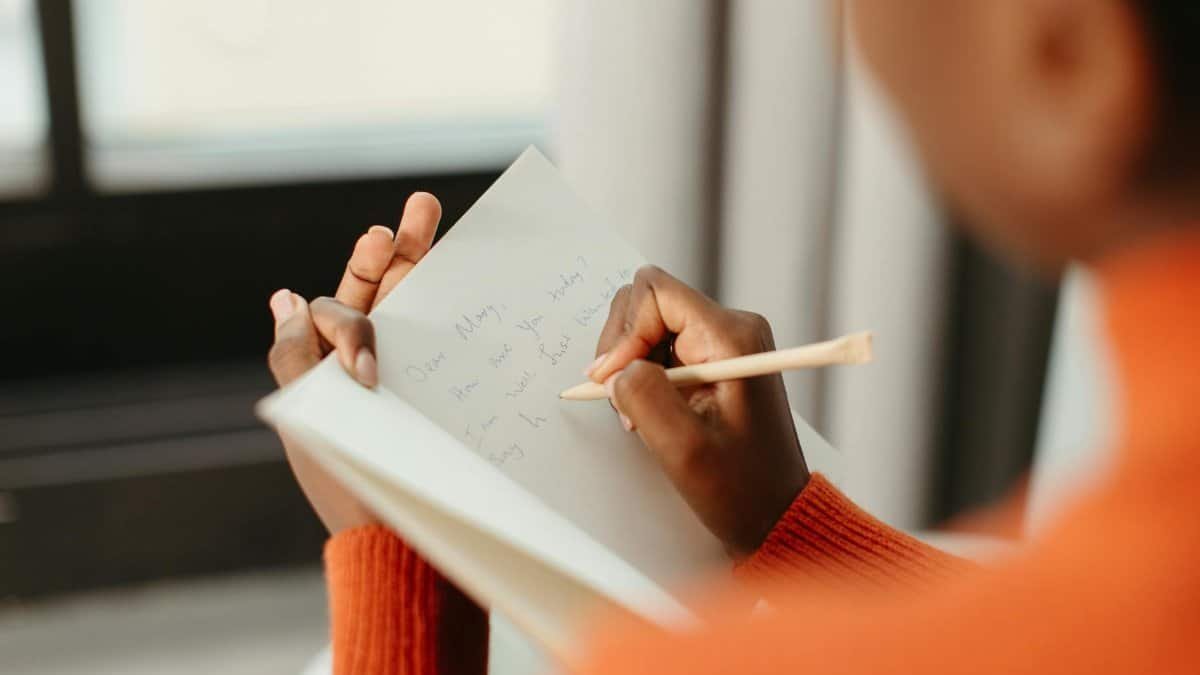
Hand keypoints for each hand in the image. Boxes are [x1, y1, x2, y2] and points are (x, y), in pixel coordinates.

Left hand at [266, 192, 441, 532]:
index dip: (347, 325)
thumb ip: (293, 357)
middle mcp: (365, 362)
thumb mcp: (307, 420)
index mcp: (326, 367)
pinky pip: (441, 336)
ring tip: (426, 211)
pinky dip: (452, 298)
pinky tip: (466, 267)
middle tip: (419, 208)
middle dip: (393, 248)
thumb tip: (283, 295)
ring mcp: (406, 373)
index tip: (364, 373)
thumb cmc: (350, 489)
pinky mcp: (437, 389)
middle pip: (377, 289)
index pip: (335, 310)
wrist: (403, 543)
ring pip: (410, 301)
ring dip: (419, 254)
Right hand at [587, 265, 808, 557]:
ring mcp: (722, 343)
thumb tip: (613, 368)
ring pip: (648, 326)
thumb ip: (642, 396)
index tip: (614, 380)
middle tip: (623, 401)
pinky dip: (643, 376)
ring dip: (630, 366)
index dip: (624, 333)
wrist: (775, 514)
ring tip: (638, 413)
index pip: (655, 293)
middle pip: (647, 303)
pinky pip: (660, 348)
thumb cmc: (742, 489)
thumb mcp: (683, 449)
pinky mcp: (713, 360)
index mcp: (731, 337)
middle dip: (622, 349)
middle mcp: (731, 328)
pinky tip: (650, 412)